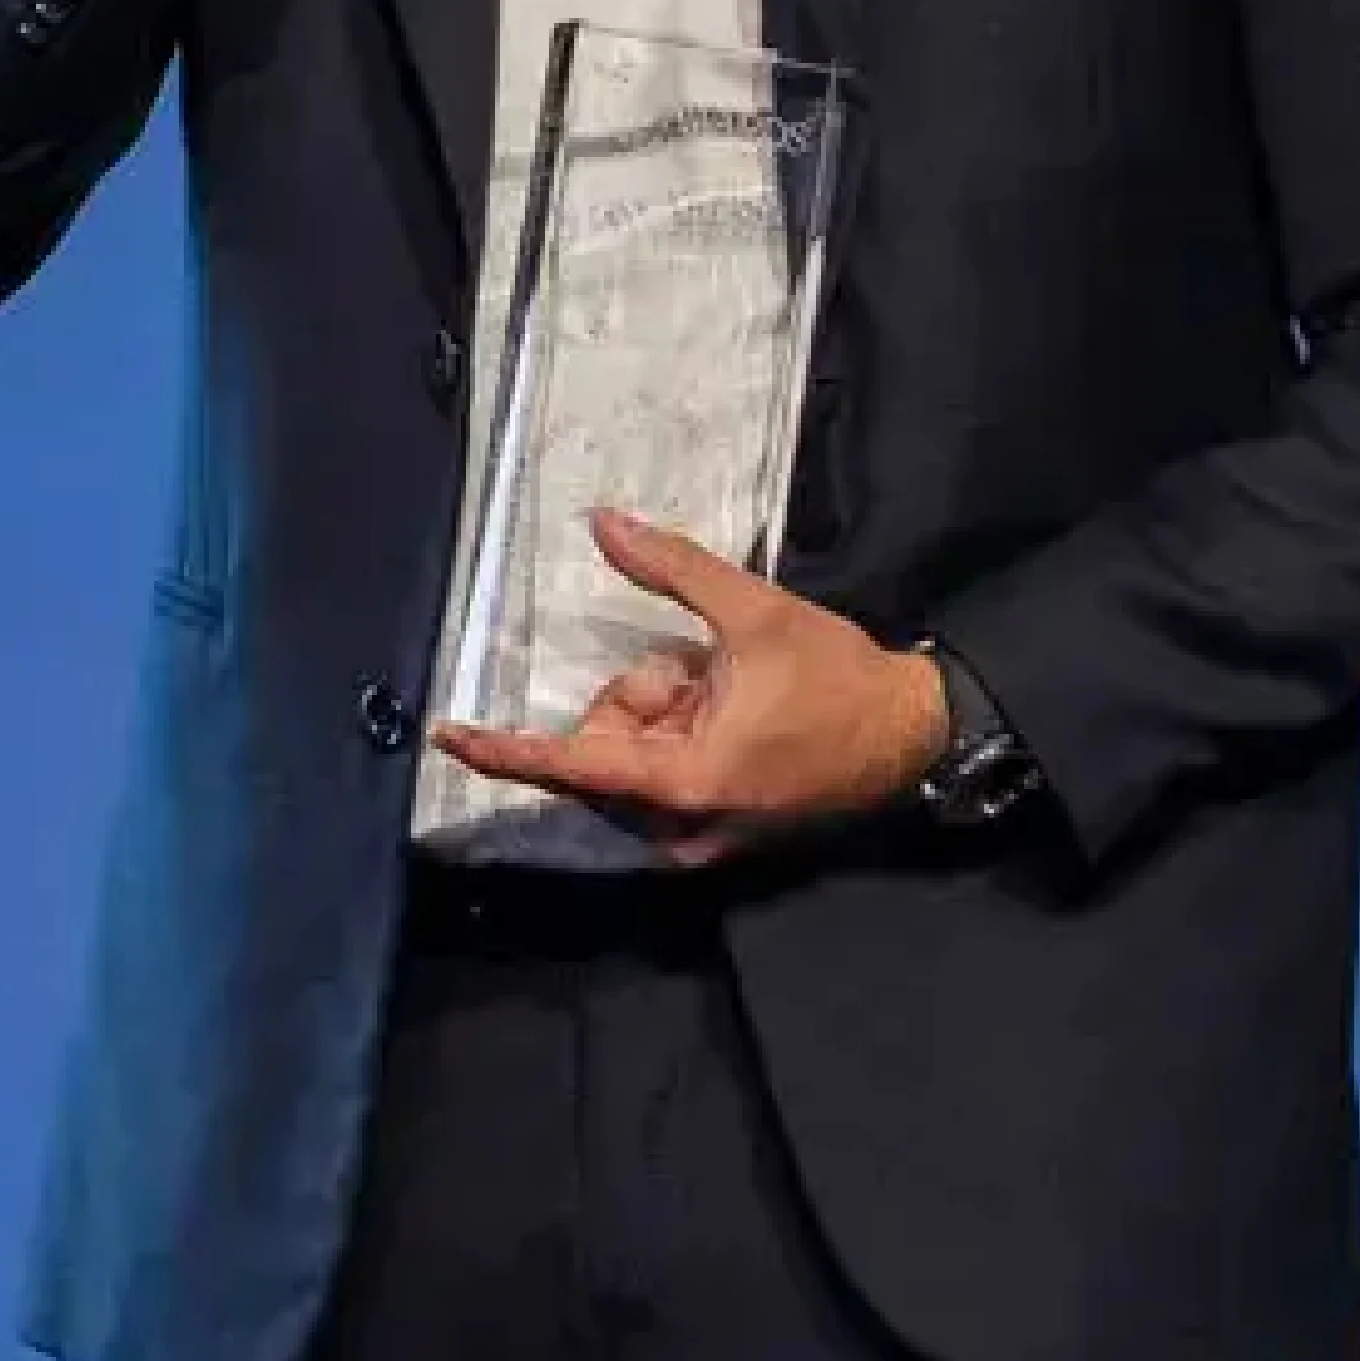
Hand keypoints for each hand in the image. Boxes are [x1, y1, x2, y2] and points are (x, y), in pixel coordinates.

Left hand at [426, 513, 954, 866]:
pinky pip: (662, 775)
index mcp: (683, 779)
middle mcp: (681, 824)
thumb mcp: (753, 611)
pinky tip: (737, 715)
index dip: (504, 748)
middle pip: (605, 748)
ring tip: (733, 694)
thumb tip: (601, 521)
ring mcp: (700, 838)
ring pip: (634, 757)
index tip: (445, 737)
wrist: (914, 736)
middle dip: (645, 698)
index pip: (570, 763)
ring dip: (668, 714)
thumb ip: (671, 568)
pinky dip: (683, 735)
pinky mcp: (718, 838)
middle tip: (707, 674)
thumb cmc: (837, 677)